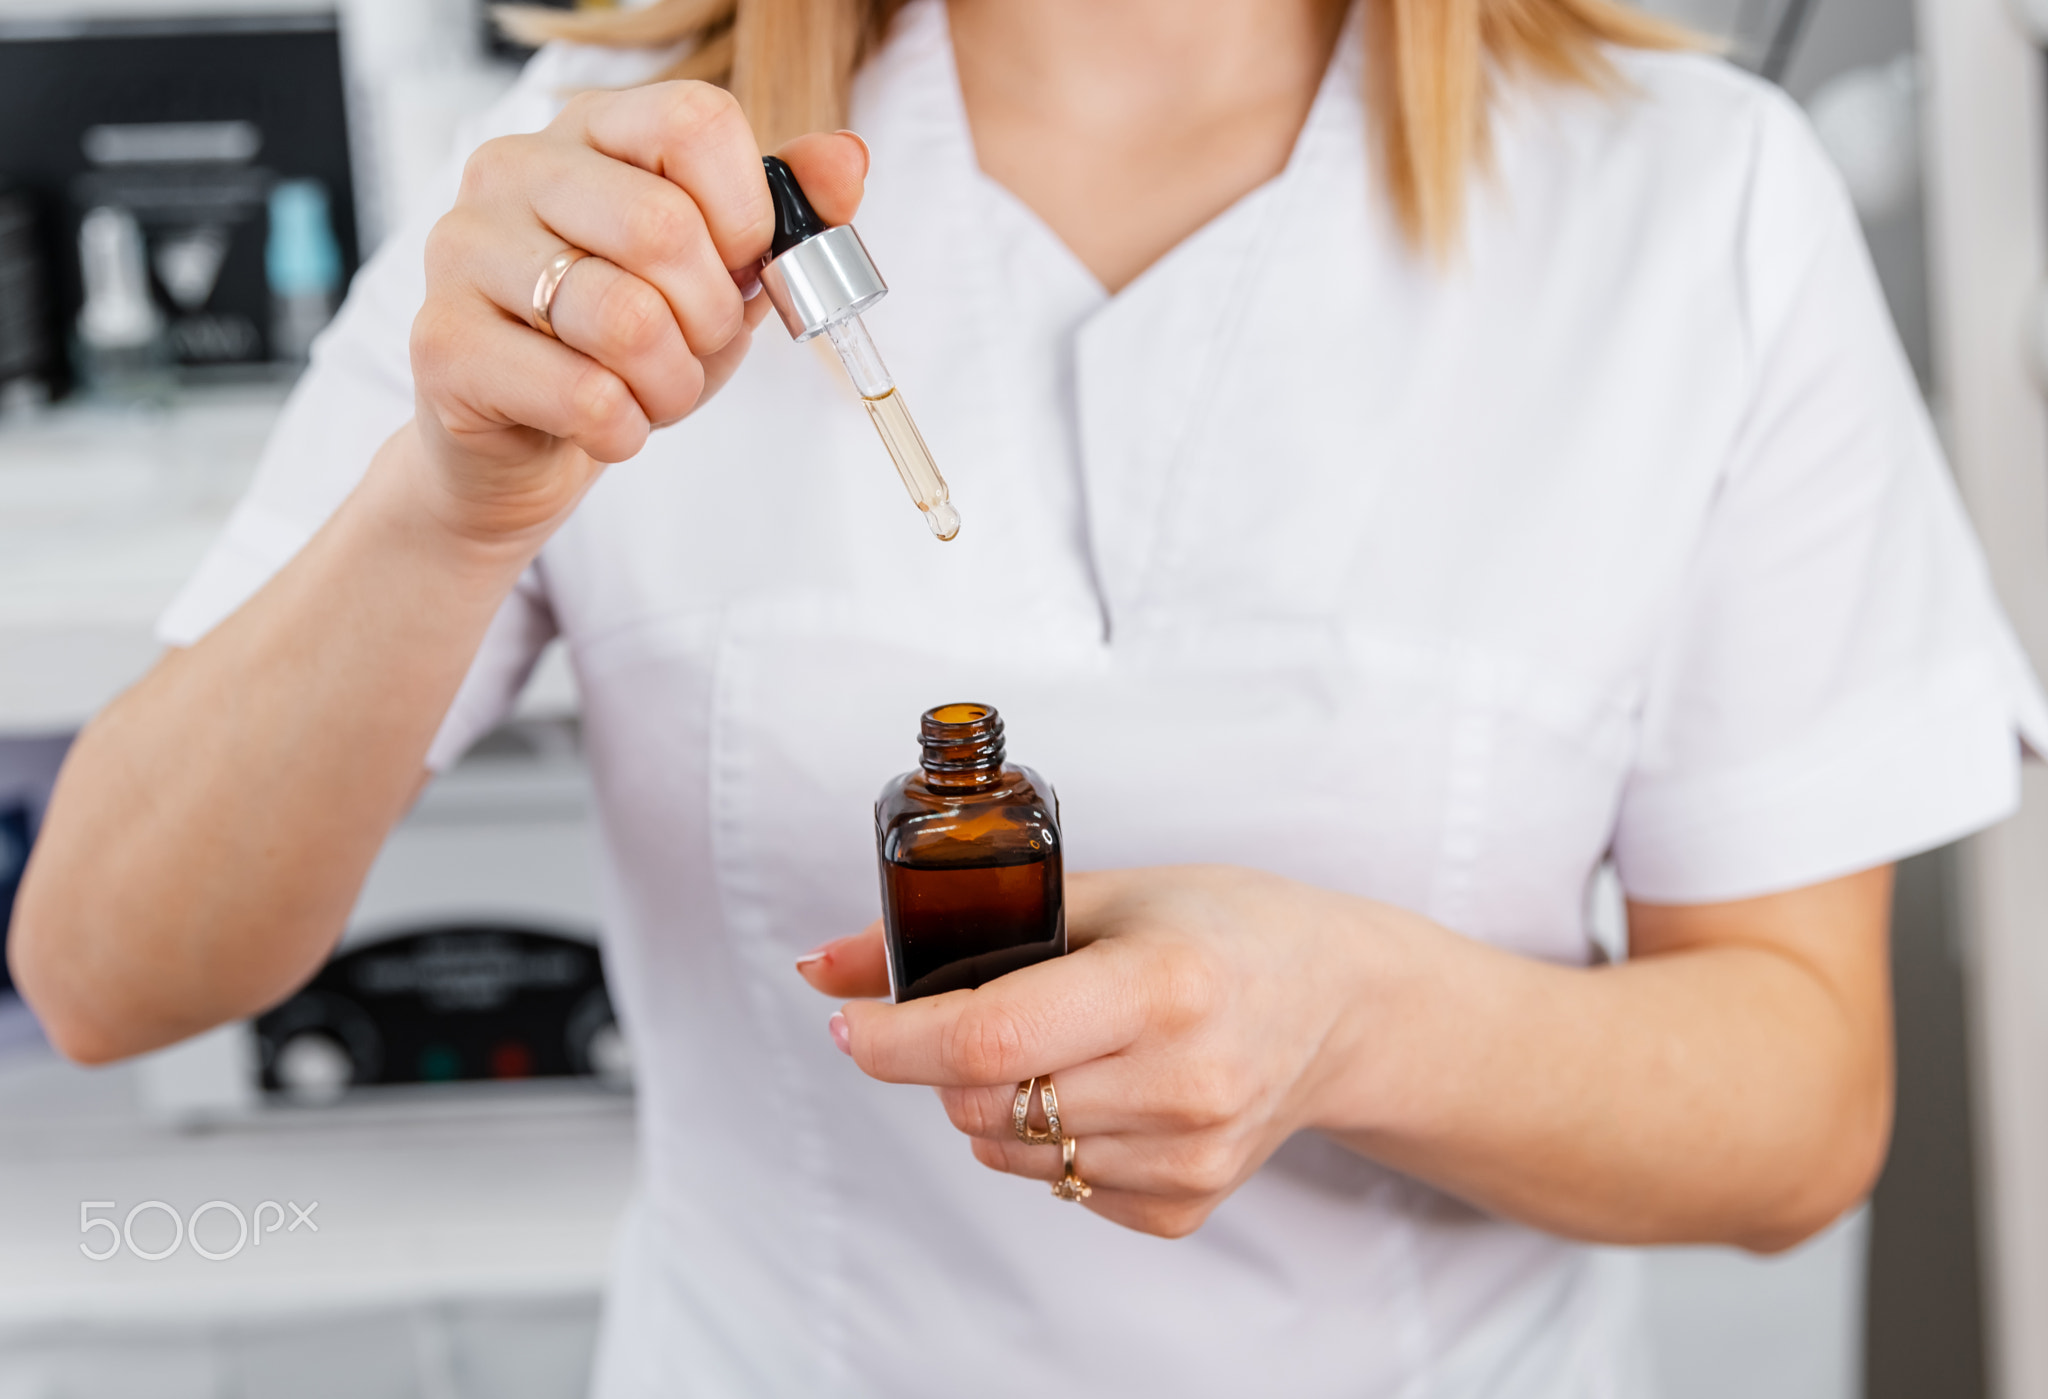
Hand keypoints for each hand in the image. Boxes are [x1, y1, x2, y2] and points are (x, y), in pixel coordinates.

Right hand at [408, 83, 867, 544]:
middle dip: (712, 320)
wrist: (523, 444)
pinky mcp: (441, 343)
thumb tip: (847, 159)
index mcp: (591, 130)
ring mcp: (464, 249)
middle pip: (664, 228)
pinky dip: (624, 430)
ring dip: (672, 386)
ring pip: (627, 320)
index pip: (696, 120)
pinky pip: (584, 394)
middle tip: (696, 351)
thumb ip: (786, 215)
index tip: (742, 268)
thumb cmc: (626, 347)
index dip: (748, 214)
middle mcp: (513, 168)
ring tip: (652, 394)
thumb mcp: (720, 276)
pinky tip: (606, 426)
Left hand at [799, 866, 1393, 1237]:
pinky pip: (1057, 1187)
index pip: (986, 1037)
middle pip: (982, 1102)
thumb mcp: (1107, 892)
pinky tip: (1105, 1087)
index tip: (848, 1022)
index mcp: (1163, 985)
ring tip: (1062, 1044)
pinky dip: (1049, 1141)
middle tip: (987, 1009)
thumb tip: (823, 965)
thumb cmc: (1224, 928)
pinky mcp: (1188, 1204)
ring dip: (995, 1102)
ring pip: (1006, 1152)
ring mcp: (1191, 1154)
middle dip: (947, 1059)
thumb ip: (965, 922)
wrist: (1340, 1003)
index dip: (892, 1037)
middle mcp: (1183, 1080)